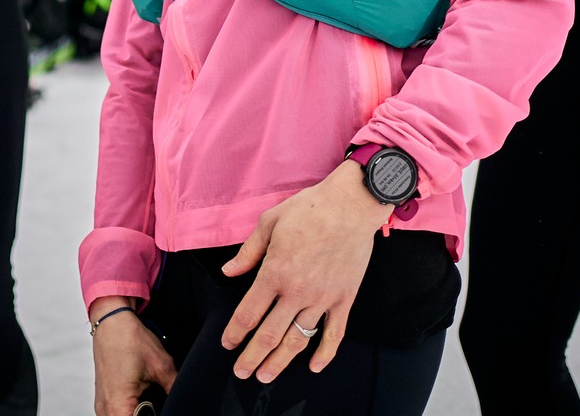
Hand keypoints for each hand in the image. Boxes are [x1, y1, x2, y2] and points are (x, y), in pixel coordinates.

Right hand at [89, 297, 176, 415]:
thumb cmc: (129, 339)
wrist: (112, 322)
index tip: (163, 412)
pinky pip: (114, 415)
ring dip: (135, 415)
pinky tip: (140, 404)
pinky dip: (127, 412)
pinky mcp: (102, 400)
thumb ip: (175, 387)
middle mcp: (105, 408)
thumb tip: (185, 399)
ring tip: (150, 405)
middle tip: (158, 406)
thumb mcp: (162, 365)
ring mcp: (101, 405)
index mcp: (118, 404)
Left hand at [217, 161, 389, 381]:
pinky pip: (334, 334)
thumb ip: (248, 252)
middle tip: (241, 372)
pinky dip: (324, 354)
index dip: (235, 333)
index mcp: (274, 272)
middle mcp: (297, 291)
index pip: (248, 314)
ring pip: (297, 340)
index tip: (228, 344)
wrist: (351, 205)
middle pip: (269, 335)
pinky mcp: (344, 299)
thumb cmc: (309, 208)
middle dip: (251, 358)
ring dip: (279, 362)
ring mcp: (322, 298)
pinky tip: (314, 367)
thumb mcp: (269, 223)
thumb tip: (228, 272)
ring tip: (266, 376)